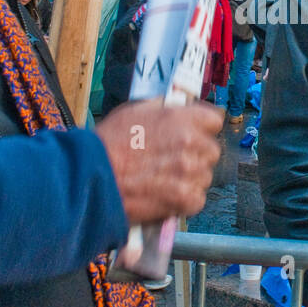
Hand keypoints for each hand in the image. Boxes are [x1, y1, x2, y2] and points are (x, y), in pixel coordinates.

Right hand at [95, 99, 223, 224]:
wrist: (92, 178)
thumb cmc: (108, 144)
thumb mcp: (134, 111)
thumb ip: (162, 108)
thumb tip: (175, 105)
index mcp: (182, 119)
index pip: (215, 120)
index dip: (204, 127)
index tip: (196, 132)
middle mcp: (191, 144)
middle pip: (212, 150)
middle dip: (198, 154)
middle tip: (175, 160)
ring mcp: (190, 173)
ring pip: (205, 176)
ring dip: (191, 178)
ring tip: (166, 179)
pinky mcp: (185, 199)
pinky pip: (197, 199)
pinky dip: (185, 200)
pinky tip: (166, 195)